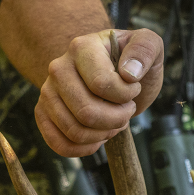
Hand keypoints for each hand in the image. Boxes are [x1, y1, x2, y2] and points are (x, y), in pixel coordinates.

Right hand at [35, 28, 163, 156]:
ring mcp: (47, 92)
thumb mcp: (150, 46)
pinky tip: (100, 136)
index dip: (125, 95)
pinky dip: (85, 149)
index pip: (101, 85)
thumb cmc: (132, 61)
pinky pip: (59, 145)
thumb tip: (129, 73)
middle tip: (127, 109)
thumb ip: (145, 49)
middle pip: (87, 113)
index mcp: (81, 48)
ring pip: (75, 132)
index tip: (134, 88)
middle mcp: (58, 68)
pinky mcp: (43, 114)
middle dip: (117, 119)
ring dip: (104, 134)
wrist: (114, 73)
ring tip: (115, 120)